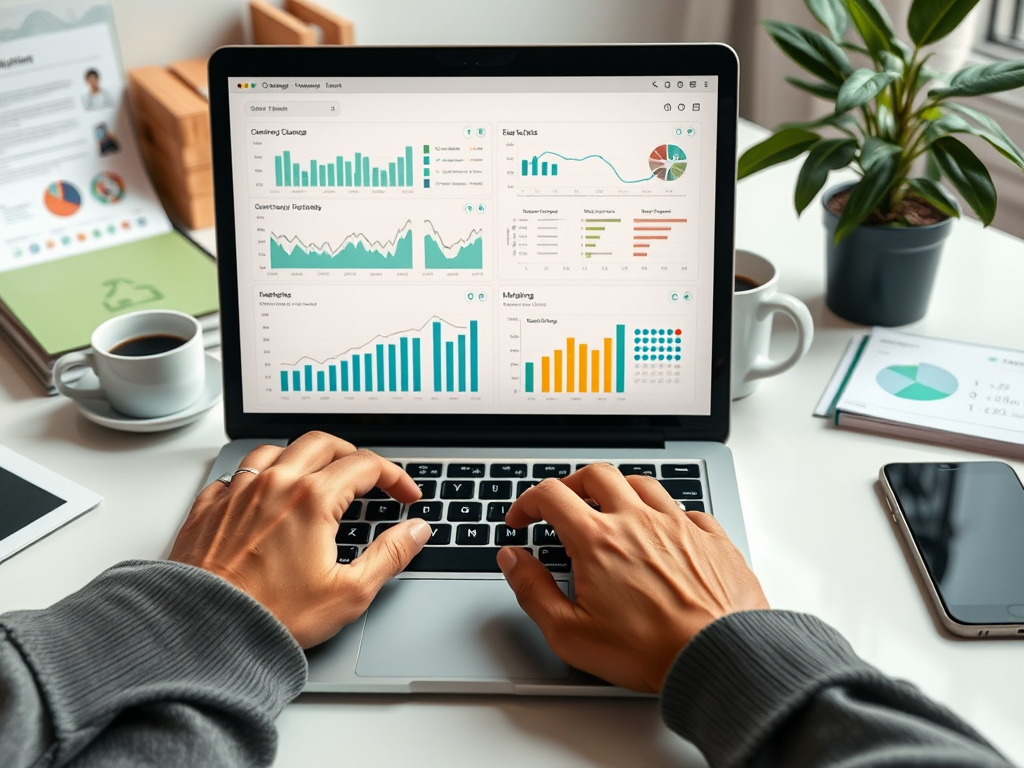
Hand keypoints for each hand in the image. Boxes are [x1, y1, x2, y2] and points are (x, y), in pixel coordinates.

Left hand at [169, 432, 429, 647]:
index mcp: (313, 499)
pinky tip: (264, 495)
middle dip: (352, 454)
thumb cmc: (270, 617)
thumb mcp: (348, 593)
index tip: (405, 495)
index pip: (366, 466)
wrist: (202, 632)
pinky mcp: (210, 507)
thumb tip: (415, 532)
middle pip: (323, 443)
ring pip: (277, 450)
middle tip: (367, 476)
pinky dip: (259, 476)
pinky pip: (238, 473)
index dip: (395, 477)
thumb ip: (389, 555)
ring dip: (304, 457)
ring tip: (316, 476)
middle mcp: (275, 484)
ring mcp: (239, 492)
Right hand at [498, 464, 768, 692]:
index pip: (551, 496)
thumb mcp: (569, 632)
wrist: (718, 657)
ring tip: (612, 510)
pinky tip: (665, 533)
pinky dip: (668, 514)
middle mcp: (637, 521)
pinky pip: (686, 509)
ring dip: (619, 490)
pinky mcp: (711, 538)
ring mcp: (678, 525)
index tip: (521, 520)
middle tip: (563, 505)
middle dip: (571, 484)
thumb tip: (512, 560)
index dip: (527, 503)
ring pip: (642, 483)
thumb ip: (533, 590)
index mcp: (598, 540)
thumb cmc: (648, 651)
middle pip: (596, 475)